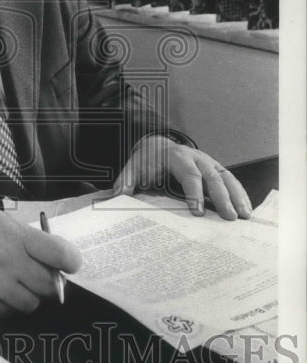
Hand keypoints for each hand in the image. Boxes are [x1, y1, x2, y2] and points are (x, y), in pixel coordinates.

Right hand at [0, 207, 81, 317]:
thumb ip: (27, 240)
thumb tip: (60, 264)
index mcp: (11, 235)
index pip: (59, 253)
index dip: (71, 261)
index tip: (70, 265)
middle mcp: (3, 261)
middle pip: (48, 286)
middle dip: (44, 283)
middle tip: (30, 274)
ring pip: (29, 304)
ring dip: (23, 296)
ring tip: (3, 280)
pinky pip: (5, 313)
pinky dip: (1, 305)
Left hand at [114, 135, 252, 219]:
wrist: (157, 145)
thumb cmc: (147, 159)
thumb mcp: (133, 167)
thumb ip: (125, 181)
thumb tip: (115, 197)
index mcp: (176, 156)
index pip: (189, 174)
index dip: (194, 192)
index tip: (197, 211)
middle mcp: (197, 157)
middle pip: (212, 176)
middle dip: (222, 197)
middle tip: (229, 217)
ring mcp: (209, 161)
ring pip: (227, 177)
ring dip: (237, 196)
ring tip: (244, 216)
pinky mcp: (216, 168)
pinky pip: (231, 180)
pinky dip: (240, 194)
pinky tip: (247, 209)